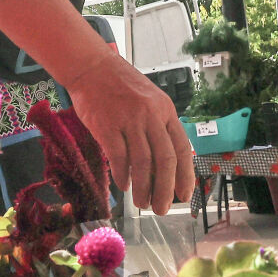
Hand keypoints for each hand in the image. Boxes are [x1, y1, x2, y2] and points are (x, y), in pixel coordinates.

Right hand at [61, 54, 194, 213]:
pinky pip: (119, 156)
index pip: (182, 149)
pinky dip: (123, 175)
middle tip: (161, 209)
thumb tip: (165, 164)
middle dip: (165, 190)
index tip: (184, 196)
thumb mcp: (149, 101)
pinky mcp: (107, 125)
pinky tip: (124, 185)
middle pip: (165, 160)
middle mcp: (151, 115)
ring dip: (144, 188)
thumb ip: (158, 127)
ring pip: (143, 162)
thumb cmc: (120, 85)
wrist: (92, 67)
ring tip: (142, 204)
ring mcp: (129, 120)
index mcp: (166, 110)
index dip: (185, 176)